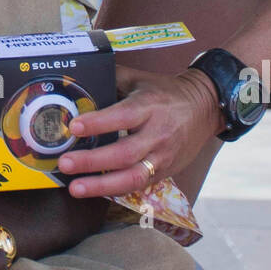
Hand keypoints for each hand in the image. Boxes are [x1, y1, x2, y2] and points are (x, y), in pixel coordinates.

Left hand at [56, 65, 223, 198]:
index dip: (99, 123)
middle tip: (65, 163)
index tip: (74, 126)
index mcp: (150, 106)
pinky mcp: (164, 172)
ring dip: (101, 186)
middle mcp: (158, 134)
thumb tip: (77, 79)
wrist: (204, 108)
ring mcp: (163, 157)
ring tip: (75, 188)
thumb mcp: (139, 79)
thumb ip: (111, 78)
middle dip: (93, 161)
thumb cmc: (164, 92)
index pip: (123, 116)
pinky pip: (138, 185)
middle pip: (124, 153)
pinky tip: (93, 191)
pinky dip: (115, 190)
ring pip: (133, 177)